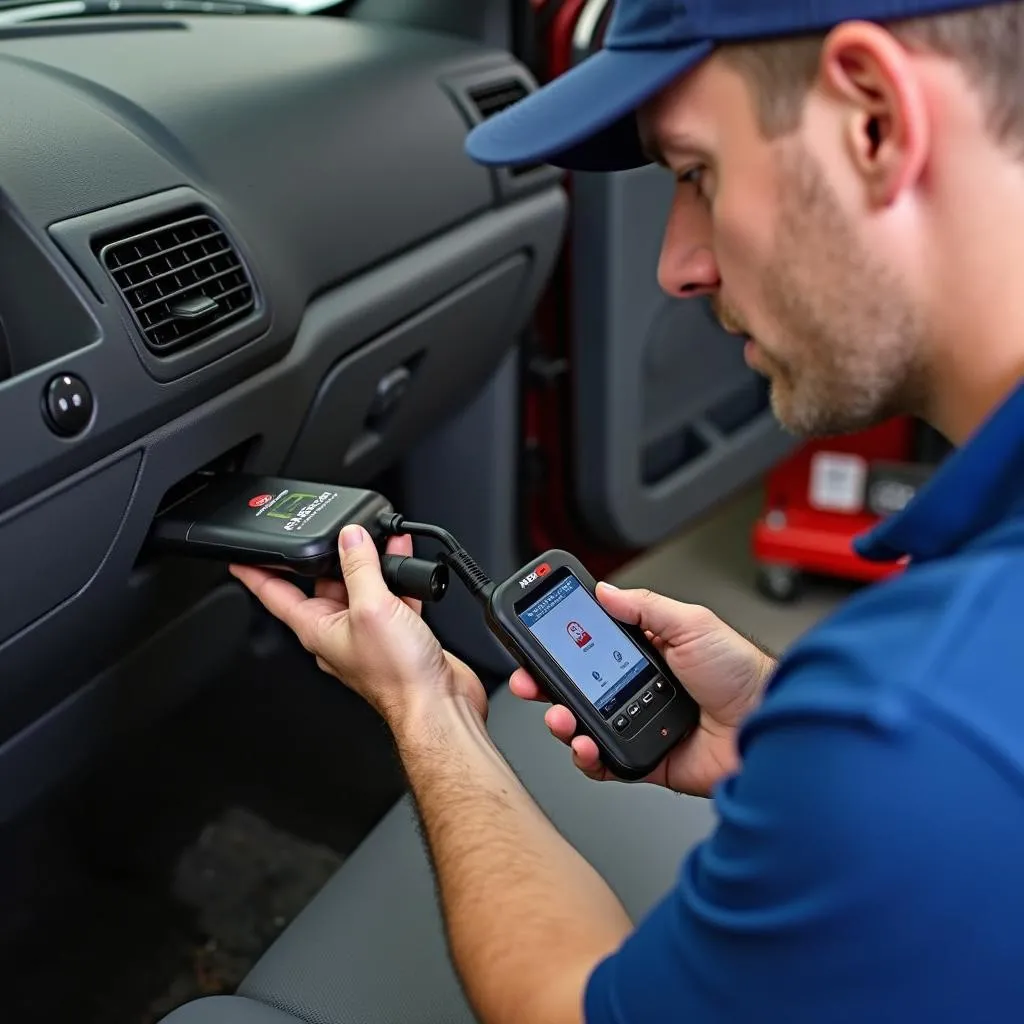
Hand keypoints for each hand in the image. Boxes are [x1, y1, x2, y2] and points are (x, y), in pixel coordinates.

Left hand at [229, 525, 486, 727]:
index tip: (241, 557)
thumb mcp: (371, 608)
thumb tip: (351, 538)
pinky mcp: (396, 635)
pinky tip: (407, 563)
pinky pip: (390, 598)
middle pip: (323, 585)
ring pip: (361, 589)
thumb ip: (360, 568)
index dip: (256, 573)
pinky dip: (397, 578)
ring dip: (370, 564)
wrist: (436, 704)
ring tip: (379, 539)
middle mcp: (338, 632)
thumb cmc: (397, 675)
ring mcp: (367, 635)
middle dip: (330, 556)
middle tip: (336, 532)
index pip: (274, 595)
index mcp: (317, 629)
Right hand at [510, 583, 774, 796]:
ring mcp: (639, 724)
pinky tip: (585, 747)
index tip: (536, 639)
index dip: (560, 644)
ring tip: (559, 717)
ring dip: (563, 722)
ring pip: (584, 725)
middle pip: (578, 686)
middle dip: (546, 684)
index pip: (591, 645)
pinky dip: (588, 758)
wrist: (769, 724)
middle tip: (530, 682)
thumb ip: (645, 607)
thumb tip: (607, 591)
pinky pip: (606, 763)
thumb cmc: (743, 673)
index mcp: (647, 651)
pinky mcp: (647, 759)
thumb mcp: (692, 623)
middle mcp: (638, 687)